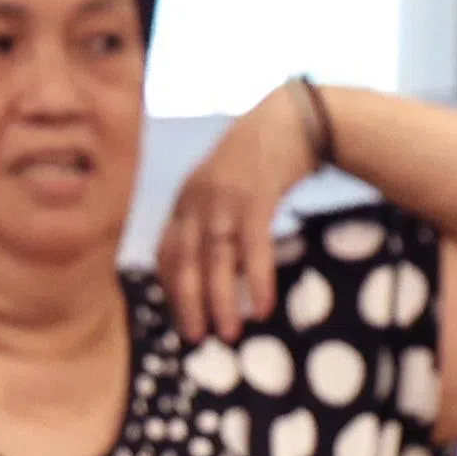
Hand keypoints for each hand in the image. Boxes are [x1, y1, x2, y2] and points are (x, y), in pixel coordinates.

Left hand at [157, 87, 322, 346]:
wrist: (290, 118)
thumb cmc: (259, 155)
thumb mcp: (223, 183)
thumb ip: (212, 216)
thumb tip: (217, 264)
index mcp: (186, 199)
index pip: (166, 250)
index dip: (170, 287)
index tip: (178, 316)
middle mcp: (198, 200)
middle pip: (185, 259)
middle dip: (188, 302)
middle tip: (196, 338)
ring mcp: (225, 199)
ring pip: (216, 259)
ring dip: (220, 300)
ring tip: (229, 333)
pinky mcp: (257, 198)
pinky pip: (253, 247)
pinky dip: (256, 279)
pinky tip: (261, 307)